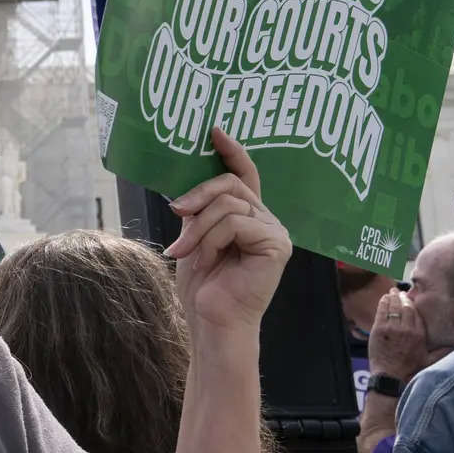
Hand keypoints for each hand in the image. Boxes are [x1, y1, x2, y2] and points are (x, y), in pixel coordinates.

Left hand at [167, 129, 292, 335]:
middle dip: (198, 195)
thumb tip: (185, 187)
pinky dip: (211, 238)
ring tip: (184, 250)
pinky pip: (235, 223)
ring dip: (198, 227)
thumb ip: (200, 210)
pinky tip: (203, 258)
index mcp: (251, 217)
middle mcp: (268, 220)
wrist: (212, 322)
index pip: (245, 175)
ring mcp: (277, 232)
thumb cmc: (204, 285)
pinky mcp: (278, 245)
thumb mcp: (195, 237)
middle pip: (231, 184)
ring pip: (229, 204)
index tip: (214, 131)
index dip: (232, 152)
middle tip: (175, 211)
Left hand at [370, 289, 428, 380]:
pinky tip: (384, 298)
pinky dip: (383, 303)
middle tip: (400, 292)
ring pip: (393, 307)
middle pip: (405, 307)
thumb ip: (443, 351)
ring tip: (392, 292)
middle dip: (402, 297)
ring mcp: (391, 328)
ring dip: (392, 298)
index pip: (416, 313)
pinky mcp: (379, 329)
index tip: (410, 299)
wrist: (391, 377)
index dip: (412, 304)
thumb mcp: (430, 361)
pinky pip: (382, 311)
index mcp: (419, 334)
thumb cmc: (410, 371)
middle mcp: (406, 329)